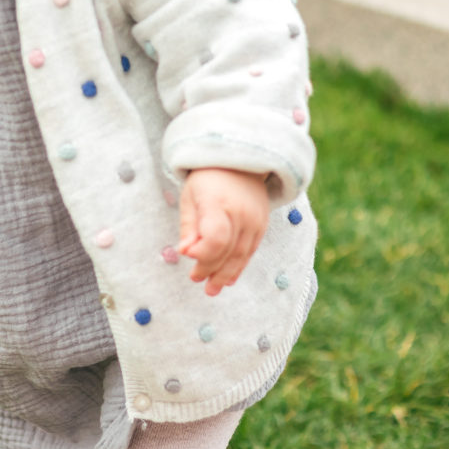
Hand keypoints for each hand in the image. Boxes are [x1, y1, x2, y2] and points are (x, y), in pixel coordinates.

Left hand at [178, 168, 272, 295]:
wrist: (241, 160)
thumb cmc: (208, 179)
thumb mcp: (191, 197)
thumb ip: (189, 226)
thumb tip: (186, 253)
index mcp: (219, 203)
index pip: (216, 237)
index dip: (203, 253)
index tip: (189, 257)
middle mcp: (242, 213)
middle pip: (228, 250)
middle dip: (211, 269)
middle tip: (196, 280)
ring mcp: (256, 220)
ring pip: (241, 255)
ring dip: (226, 274)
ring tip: (212, 288)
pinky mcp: (262, 225)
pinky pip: (251, 251)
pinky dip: (239, 266)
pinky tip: (229, 278)